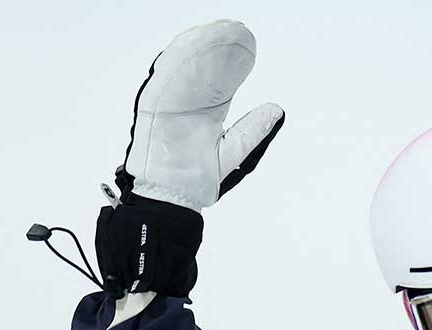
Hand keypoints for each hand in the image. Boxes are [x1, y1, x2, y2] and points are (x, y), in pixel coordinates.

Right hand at [118, 19, 283, 209]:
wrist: (175, 198)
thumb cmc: (198, 180)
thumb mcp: (236, 150)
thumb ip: (254, 129)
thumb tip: (278, 111)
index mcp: (203, 112)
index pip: (219, 79)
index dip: (232, 60)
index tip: (247, 43)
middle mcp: (184, 104)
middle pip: (200, 66)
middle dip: (217, 45)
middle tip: (237, 29)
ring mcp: (168, 103)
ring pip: (182, 66)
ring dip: (199, 45)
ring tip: (220, 30)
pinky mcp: (153, 108)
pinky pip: (164, 78)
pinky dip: (177, 60)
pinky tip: (192, 45)